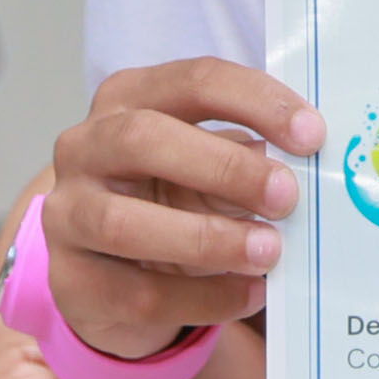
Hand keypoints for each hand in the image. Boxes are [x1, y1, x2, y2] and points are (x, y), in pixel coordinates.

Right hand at [47, 56, 325, 358]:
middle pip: (144, 138)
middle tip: (287, 197)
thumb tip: (309, 167)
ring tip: (269, 252)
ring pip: (124, 223)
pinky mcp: (69, 280)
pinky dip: (203, 298)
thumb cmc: (172, 199)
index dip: (256, 102)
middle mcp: (86, 147)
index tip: (312, 135)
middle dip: (225, 168)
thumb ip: (249, 159)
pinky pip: (136, 294)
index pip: (194, 80)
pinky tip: (248, 294)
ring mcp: (66, 213)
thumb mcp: (210, 167)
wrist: (112, 268)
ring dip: (207, 238)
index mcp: (130, 98)